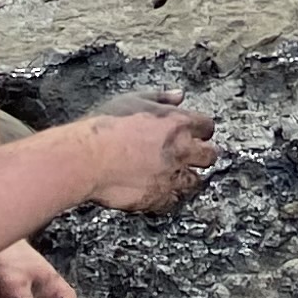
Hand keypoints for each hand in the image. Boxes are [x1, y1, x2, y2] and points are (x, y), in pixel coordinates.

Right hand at [75, 94, 215, 212]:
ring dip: (186, 178)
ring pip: (195, 182)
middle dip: (201, 155)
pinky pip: (173, 201)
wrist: (87, 158)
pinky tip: (155, 190)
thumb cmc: (106, 125)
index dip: (200, 130)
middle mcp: (182, 151)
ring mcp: (172, 177)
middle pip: (209, 156)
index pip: (207, 126)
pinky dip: (167, 197)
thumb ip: (161, 98)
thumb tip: (180, 95)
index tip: (194, 134)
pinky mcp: (159, 198)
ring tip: (170, 176)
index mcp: (179, 124)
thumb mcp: (133, 99)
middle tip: (187, 156)